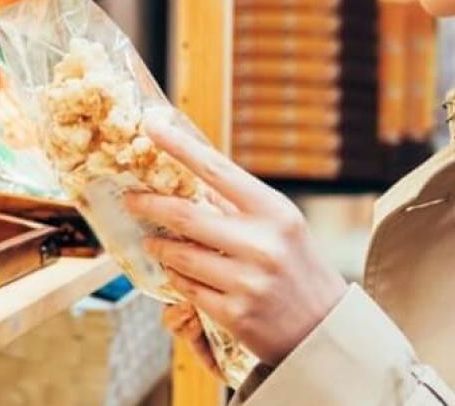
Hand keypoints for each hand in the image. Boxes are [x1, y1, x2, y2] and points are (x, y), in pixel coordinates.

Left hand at [124, 120, 348, 364]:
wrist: (323, 328)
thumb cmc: (297, 267)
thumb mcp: (279, 226)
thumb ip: (238, 205)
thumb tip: (190, 178)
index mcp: (273, 212)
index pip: (216, 170)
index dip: (179, 146)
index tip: (152, 126)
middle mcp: (262, 244)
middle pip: (185, 216)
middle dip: (149, 205)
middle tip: (130, 200)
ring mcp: (247, 281)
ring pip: (180, 256)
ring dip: (159, 248)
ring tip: (154, 243)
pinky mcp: (235, 314)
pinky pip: (187, 288)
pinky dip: (176, 277)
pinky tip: (178, 273)